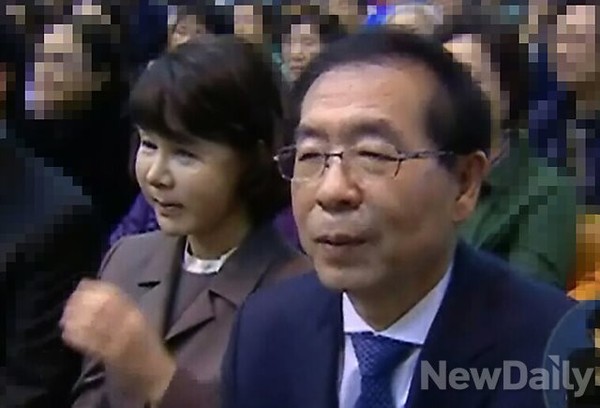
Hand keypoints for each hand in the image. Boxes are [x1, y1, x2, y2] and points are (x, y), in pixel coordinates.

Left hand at [61, 279, 175, 402]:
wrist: (152, 370)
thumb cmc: (143, 340)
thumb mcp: (137, 315)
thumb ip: (118, 302)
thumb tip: (89, 285)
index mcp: (136, 311)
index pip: (112, 293)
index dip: (93, 288)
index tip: (81, 286)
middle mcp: (129, 323)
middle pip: (99, 307)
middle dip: (80, 303)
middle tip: (69, 303)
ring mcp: (119, 339)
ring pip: (92, 324)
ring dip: (75, 319)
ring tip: (66, 317)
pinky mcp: (110, 355)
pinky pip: (89, 343)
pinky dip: (75, 336)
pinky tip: (67, 332)